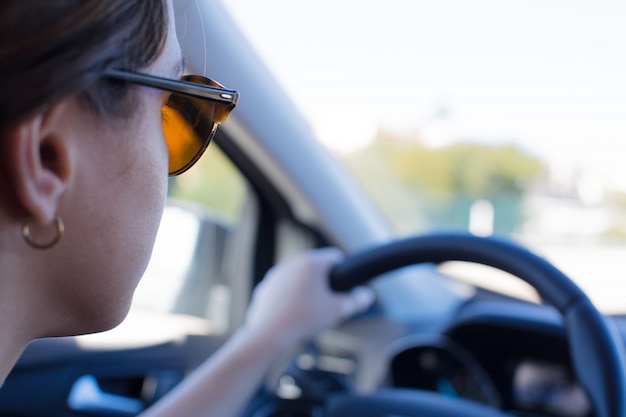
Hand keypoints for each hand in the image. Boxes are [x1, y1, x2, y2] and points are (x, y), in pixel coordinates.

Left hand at [244, 248, 374, 347]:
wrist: (268, 335)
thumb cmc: (303, 320)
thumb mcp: (337, 311)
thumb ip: (356, 300)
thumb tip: (367, 295)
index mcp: (311, 263)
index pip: (336, 257)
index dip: (345, 272)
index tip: (345, 288)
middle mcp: (292, 263)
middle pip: (316, 268)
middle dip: (325, 283)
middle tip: (329, 304)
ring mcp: (276, 274)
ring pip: (299, 278)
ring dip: (307, 289)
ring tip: (310, 312)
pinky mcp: (266, 287)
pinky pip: (284, 289)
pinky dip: (290, 298)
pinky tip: (293, 315)